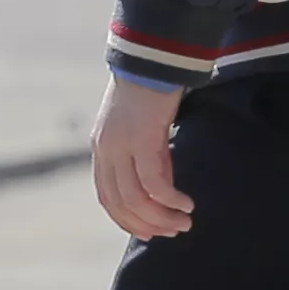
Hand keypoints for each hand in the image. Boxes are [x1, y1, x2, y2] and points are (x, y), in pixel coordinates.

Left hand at [93, 76, 195, 240]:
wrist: (152, 56)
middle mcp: (106, 150)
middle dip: (148, 224)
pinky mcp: (142, 140)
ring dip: (162, 217)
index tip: (151, 233)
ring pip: (137, 199)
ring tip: (184, 222)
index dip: (127, 220)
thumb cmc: (151, 89)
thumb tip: (161, 186)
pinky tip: (186, 204)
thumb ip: (147, 156)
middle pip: (120, 204)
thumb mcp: (142, 128)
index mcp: (102, 148)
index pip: (108, 197)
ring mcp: (121, 146)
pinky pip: (154, 183)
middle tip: (173, 232)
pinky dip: (170, 200)